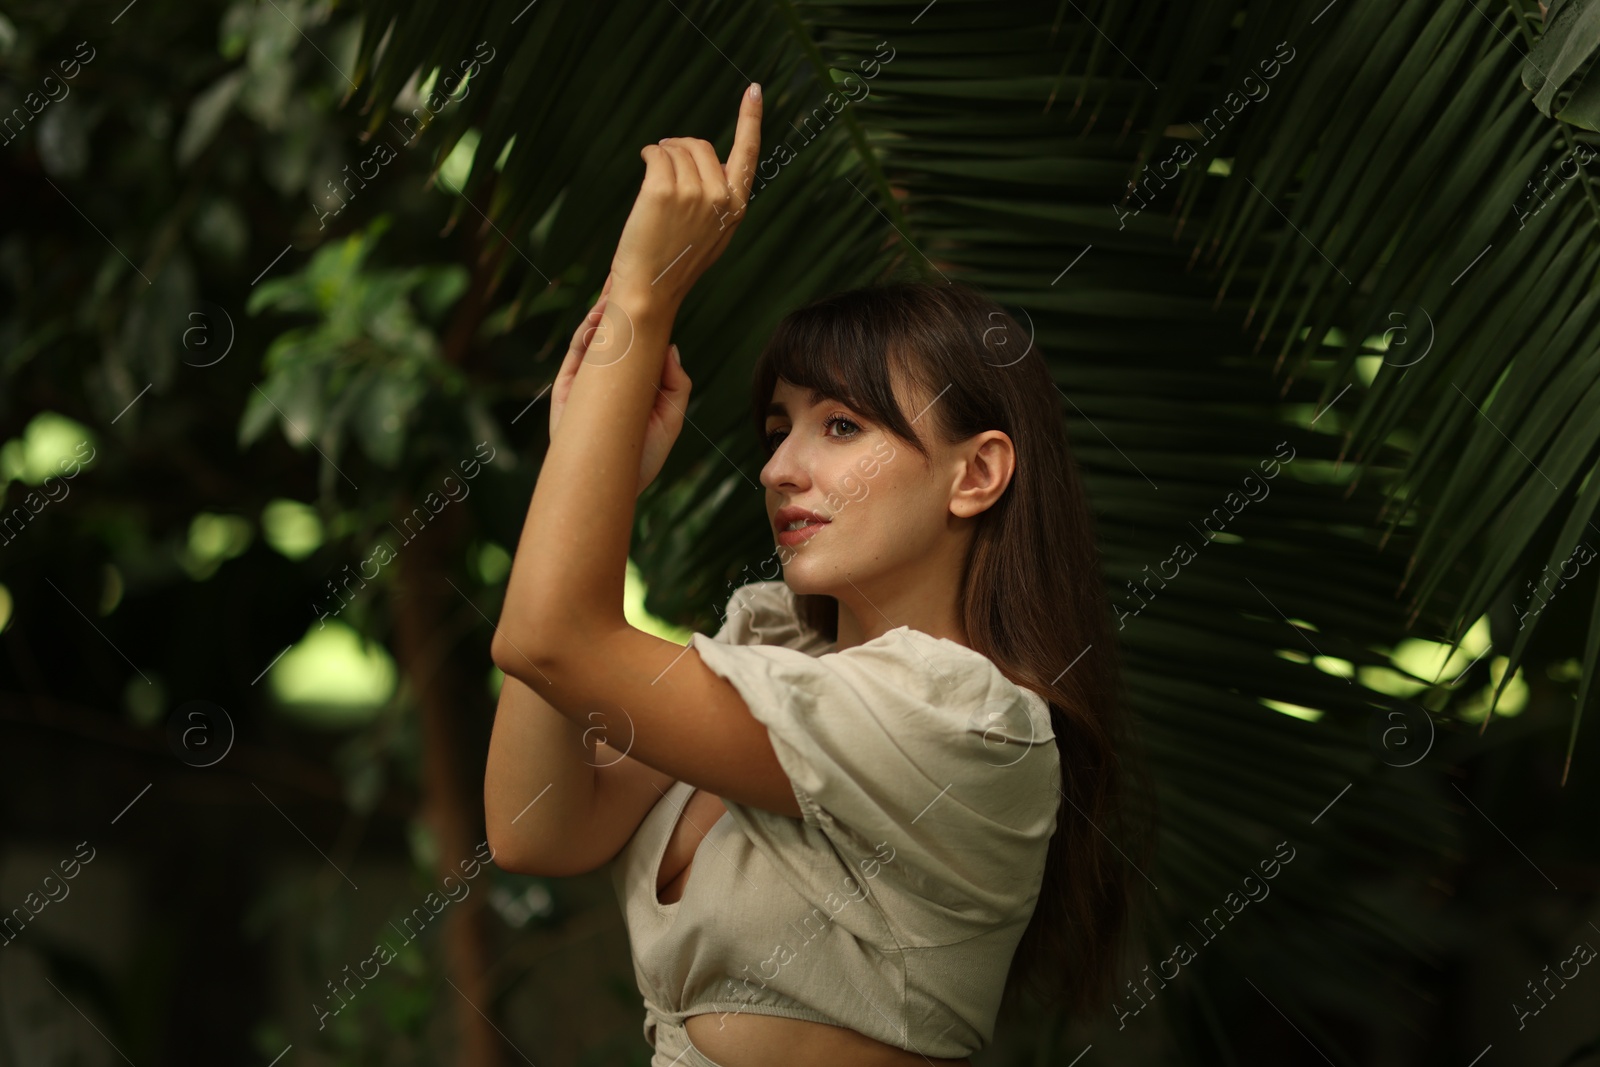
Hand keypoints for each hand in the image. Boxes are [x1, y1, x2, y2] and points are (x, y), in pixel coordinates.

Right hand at [550, 272, 692, 495]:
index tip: (658, 290)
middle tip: (629, 272)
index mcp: (637, 380)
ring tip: (613, 288)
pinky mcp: (569, 384)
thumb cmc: (643, 456)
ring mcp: (589, 378)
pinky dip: (587, 331)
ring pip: (595, 335)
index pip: (642, 340)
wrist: (609, 484)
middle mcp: (612, 374)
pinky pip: (578, 351)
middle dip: (621, 303)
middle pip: (617, 331)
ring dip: (603, 310)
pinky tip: (598, 315)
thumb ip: (676, 384)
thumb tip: (671, 347)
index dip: (649, 316)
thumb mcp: (671, 418)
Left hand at [609, 82, 763, 310]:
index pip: (748, 154)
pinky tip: (644, 165)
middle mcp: (720, 198)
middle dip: (682, 148)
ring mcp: (693, 193)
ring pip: (678, 149)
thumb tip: (708, 159)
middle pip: (702, 146)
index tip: (754, 90)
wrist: (650, 290)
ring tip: (653, 172)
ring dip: (662, 152)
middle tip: (665, 161)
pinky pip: (656, 153)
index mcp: (736, 207)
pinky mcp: (663, 190)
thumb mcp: (712, 232)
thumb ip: (719, 198)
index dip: (750, 119)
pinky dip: (649, 154)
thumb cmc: (677, 262)